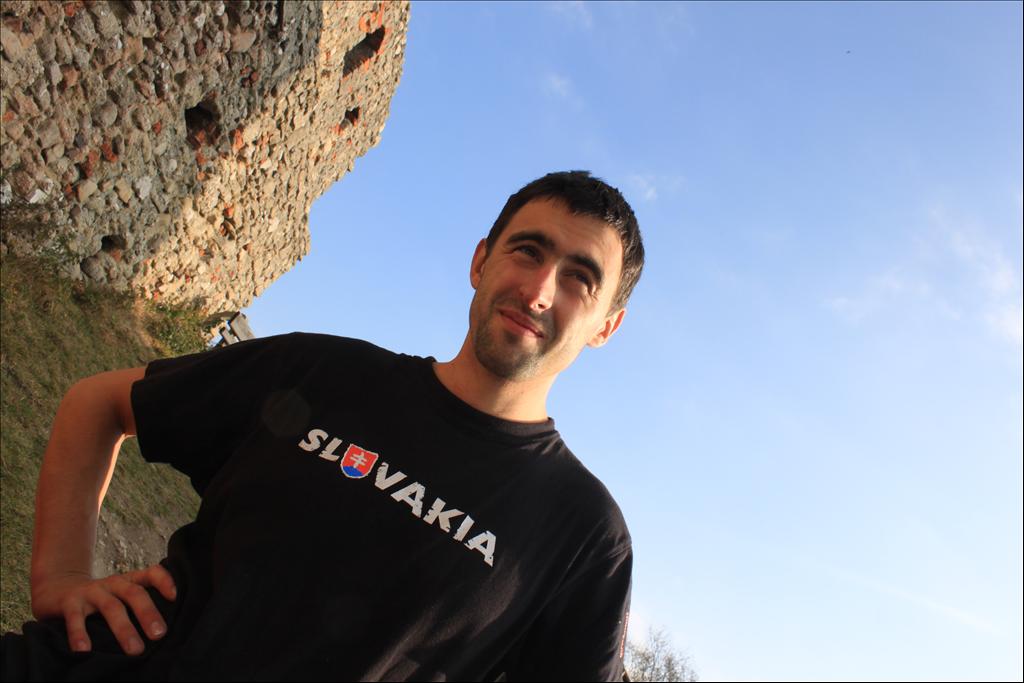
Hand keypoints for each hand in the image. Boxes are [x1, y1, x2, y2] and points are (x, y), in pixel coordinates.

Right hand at [31, 563, 175, 655]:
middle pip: (134, 594)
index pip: (151, 573)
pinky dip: (80, 634)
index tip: (175, 596)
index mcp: (128, 581)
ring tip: (135, 650)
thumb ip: (137, 607)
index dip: (164, 581)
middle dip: (148, 613)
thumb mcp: (120, 596)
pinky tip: (84, 650)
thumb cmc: (99, 599)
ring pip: (111, 607)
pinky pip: (76, 619)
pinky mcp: (69, 602)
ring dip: (124, 629)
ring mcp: (91, 591)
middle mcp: (113, 583)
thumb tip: (163, 634)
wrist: (56, 589)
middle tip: (159, 634)